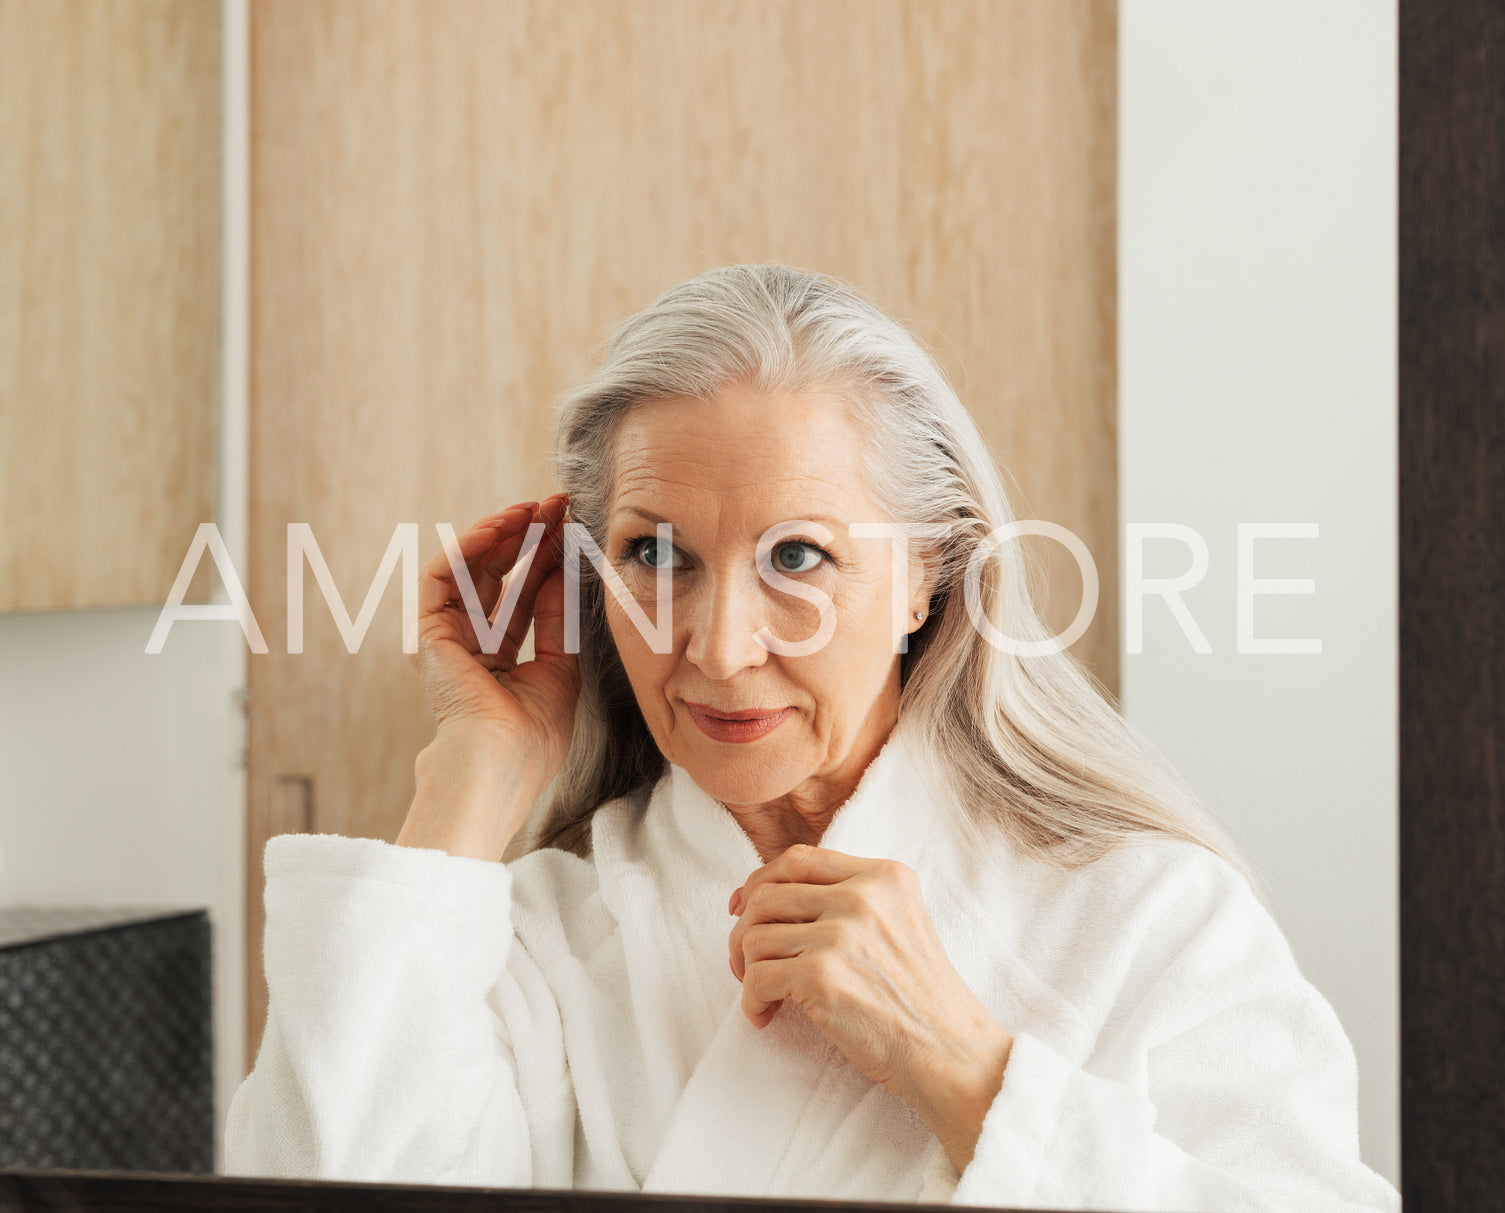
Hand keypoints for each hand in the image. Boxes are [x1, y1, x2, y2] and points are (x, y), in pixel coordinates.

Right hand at [412, 492, 578, 782]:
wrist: (500, 761)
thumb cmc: (532, 734)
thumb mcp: (560, 667)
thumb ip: (556, 617)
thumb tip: (563, 568)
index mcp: (500, 660)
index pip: (523, 595)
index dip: (546, 558)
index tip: (572, 526)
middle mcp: (470, 645)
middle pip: (499, 575)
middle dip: (528, 537)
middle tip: (556, 504)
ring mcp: (446, 638)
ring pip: (470, 568)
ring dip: (501, 532)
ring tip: (533, 507)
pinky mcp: (427, 631)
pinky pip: (442, 575)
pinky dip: (468, 545)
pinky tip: (499, 526)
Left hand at [727, 844, 1013, 1170]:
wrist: (950, 1050)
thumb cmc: (919, 997)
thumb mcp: (898, 922)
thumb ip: (849, 899)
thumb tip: (760, 897)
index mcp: (883, 876)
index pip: (798, 859)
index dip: (760, 882)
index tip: (742, 909)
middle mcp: (862, 896)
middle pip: (767, 895)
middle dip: (744, 930)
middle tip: (746, 962)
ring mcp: (842, 934)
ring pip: (755, 936)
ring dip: (747, 970)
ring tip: (762, 995)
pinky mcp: (823, 976)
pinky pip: (757, 979)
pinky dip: (751, 1002)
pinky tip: (766, 1016)